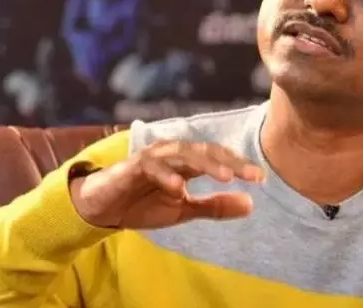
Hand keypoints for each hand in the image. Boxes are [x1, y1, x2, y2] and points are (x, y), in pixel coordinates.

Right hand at [69, 140, 264, 228]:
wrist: (102, 209)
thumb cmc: (143, 204)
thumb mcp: (183, 210)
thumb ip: (214, 206)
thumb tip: (251, 205)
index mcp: (187, 162)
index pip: (218, 158)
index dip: (239, 166)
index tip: (260, 179)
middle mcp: (173, 154)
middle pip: (206, 151)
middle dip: (229, 162)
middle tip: (251, 175)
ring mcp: (154, 157)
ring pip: (184, 153)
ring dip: (204, 164)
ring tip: (224, 177)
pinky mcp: (133, 166)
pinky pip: (152, 166)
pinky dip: (166, 175)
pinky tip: (179, 187)